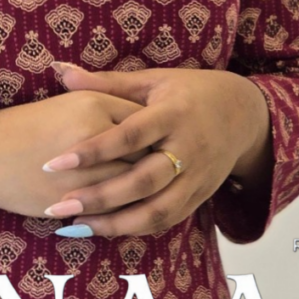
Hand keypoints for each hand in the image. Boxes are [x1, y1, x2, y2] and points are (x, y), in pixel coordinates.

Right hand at [0, 88, 149, 222]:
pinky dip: (126, 211)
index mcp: (93, 104)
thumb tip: (144, 121)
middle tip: (169, 171)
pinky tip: (133, 211)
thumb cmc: (24, 126)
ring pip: (134, 184)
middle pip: (146, 152)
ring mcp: (84, 169)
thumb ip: (107, 105)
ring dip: (146, 191)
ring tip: (155, 193)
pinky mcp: (74, 199)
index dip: (157, 134)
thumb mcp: (68, 104)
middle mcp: (93, 134)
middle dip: (158, 164)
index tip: (164, 143)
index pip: (143, 121)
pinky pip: (113, 209)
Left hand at [37, 63, 273, 238]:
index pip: (129, 136)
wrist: (244, 114)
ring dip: (114, 223)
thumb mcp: (152, 81)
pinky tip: (103, 229)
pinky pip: (167, 220)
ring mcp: (197, 177)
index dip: (92, 151)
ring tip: (74, 226)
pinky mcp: (200, 197)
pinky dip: (135, 228)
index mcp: (173, 114)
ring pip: (156, 210)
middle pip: (143, 181)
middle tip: (58, 206)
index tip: (54, 163)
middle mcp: (188, 149)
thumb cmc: (188, 92)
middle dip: (99, 197)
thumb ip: (106, 83)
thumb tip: (59, 69)